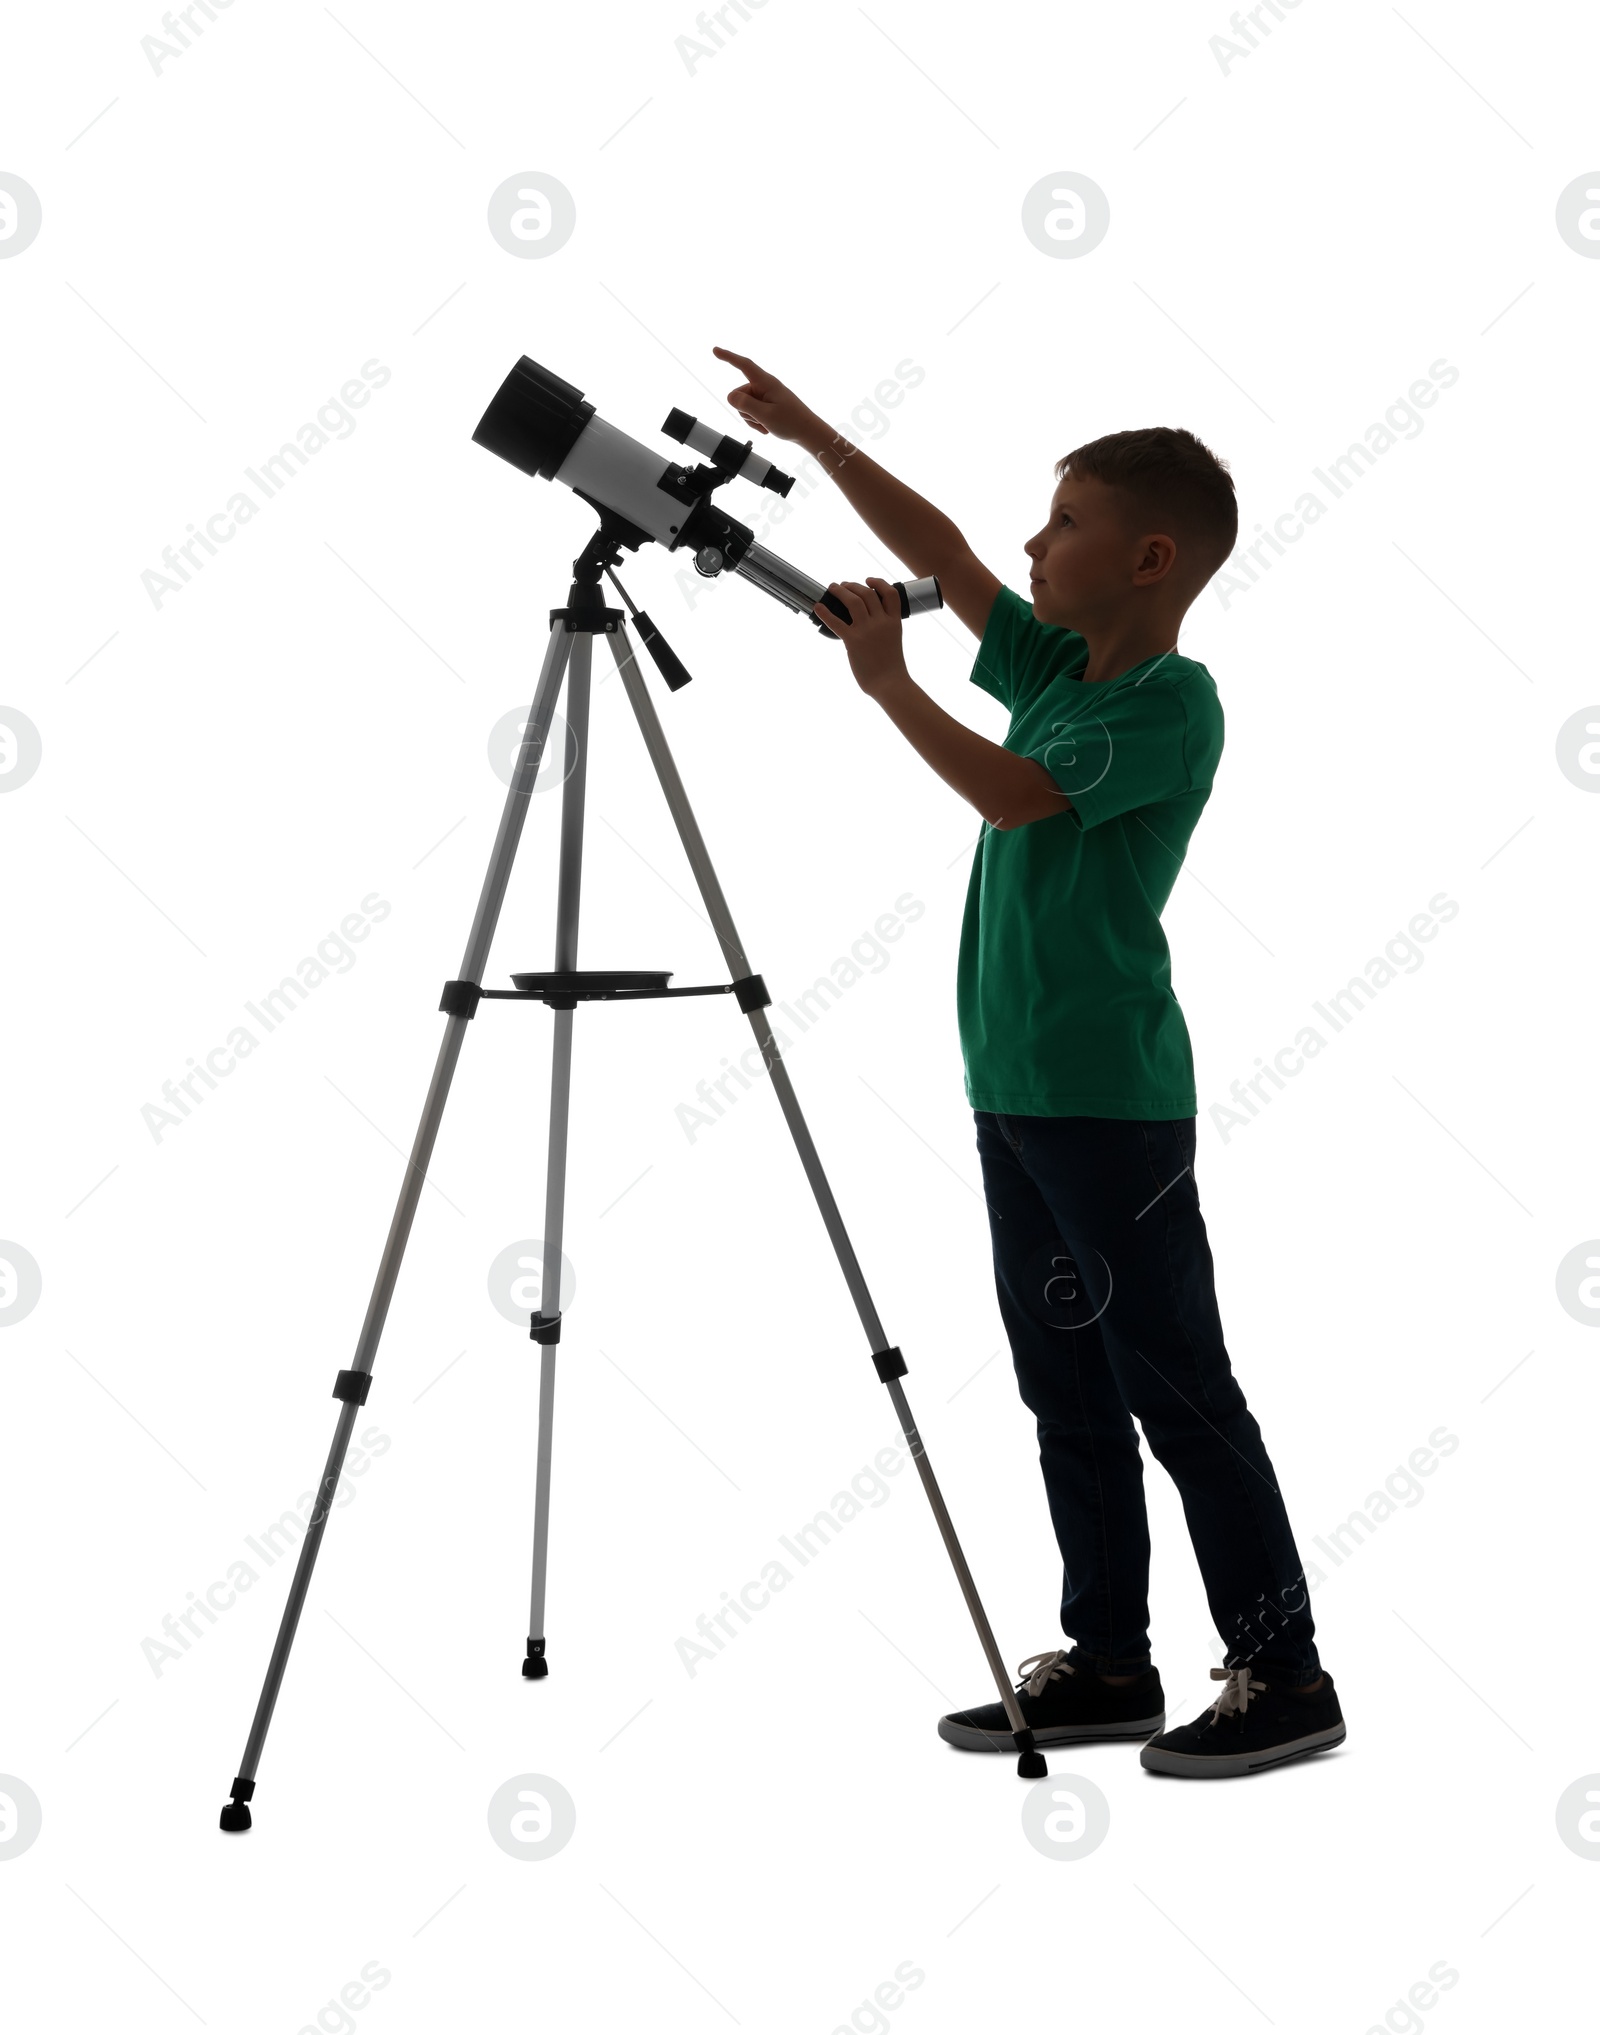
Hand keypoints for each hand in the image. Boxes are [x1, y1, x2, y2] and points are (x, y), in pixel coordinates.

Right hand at [712, 346, 821, 443]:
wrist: (808, 433)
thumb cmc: (792, 422)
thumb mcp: (765, 415)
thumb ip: (745, 405)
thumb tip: (730, 396)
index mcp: (766, 382)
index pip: (744, 365)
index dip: (728, 357)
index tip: (715, 350)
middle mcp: (764, 386)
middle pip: (740, 394)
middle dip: (744, 410)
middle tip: (762, 420)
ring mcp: (765, 396)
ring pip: (744, 406)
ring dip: (751, 419)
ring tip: (767, 424)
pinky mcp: (767, 404)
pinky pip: (752, 412)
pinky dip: (756, 422)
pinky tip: (767, 427)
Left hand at [813, 579, 907, 694]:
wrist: (890, 683)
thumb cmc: (891, 668)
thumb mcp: (894, 641)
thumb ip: (884, 629)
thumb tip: (869, 624)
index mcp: (894, 622)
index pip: (890, 593)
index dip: (878, 583)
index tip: (869, 580)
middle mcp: (881, 622)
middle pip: (868, 593)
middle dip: (854, 586)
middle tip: (844, 585)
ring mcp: (867, 631)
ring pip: (853, 601)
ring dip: (841, 591)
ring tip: (833, 588)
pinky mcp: (853, 641)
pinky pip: (836, 622)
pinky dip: (825, 612)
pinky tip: (818, 607)